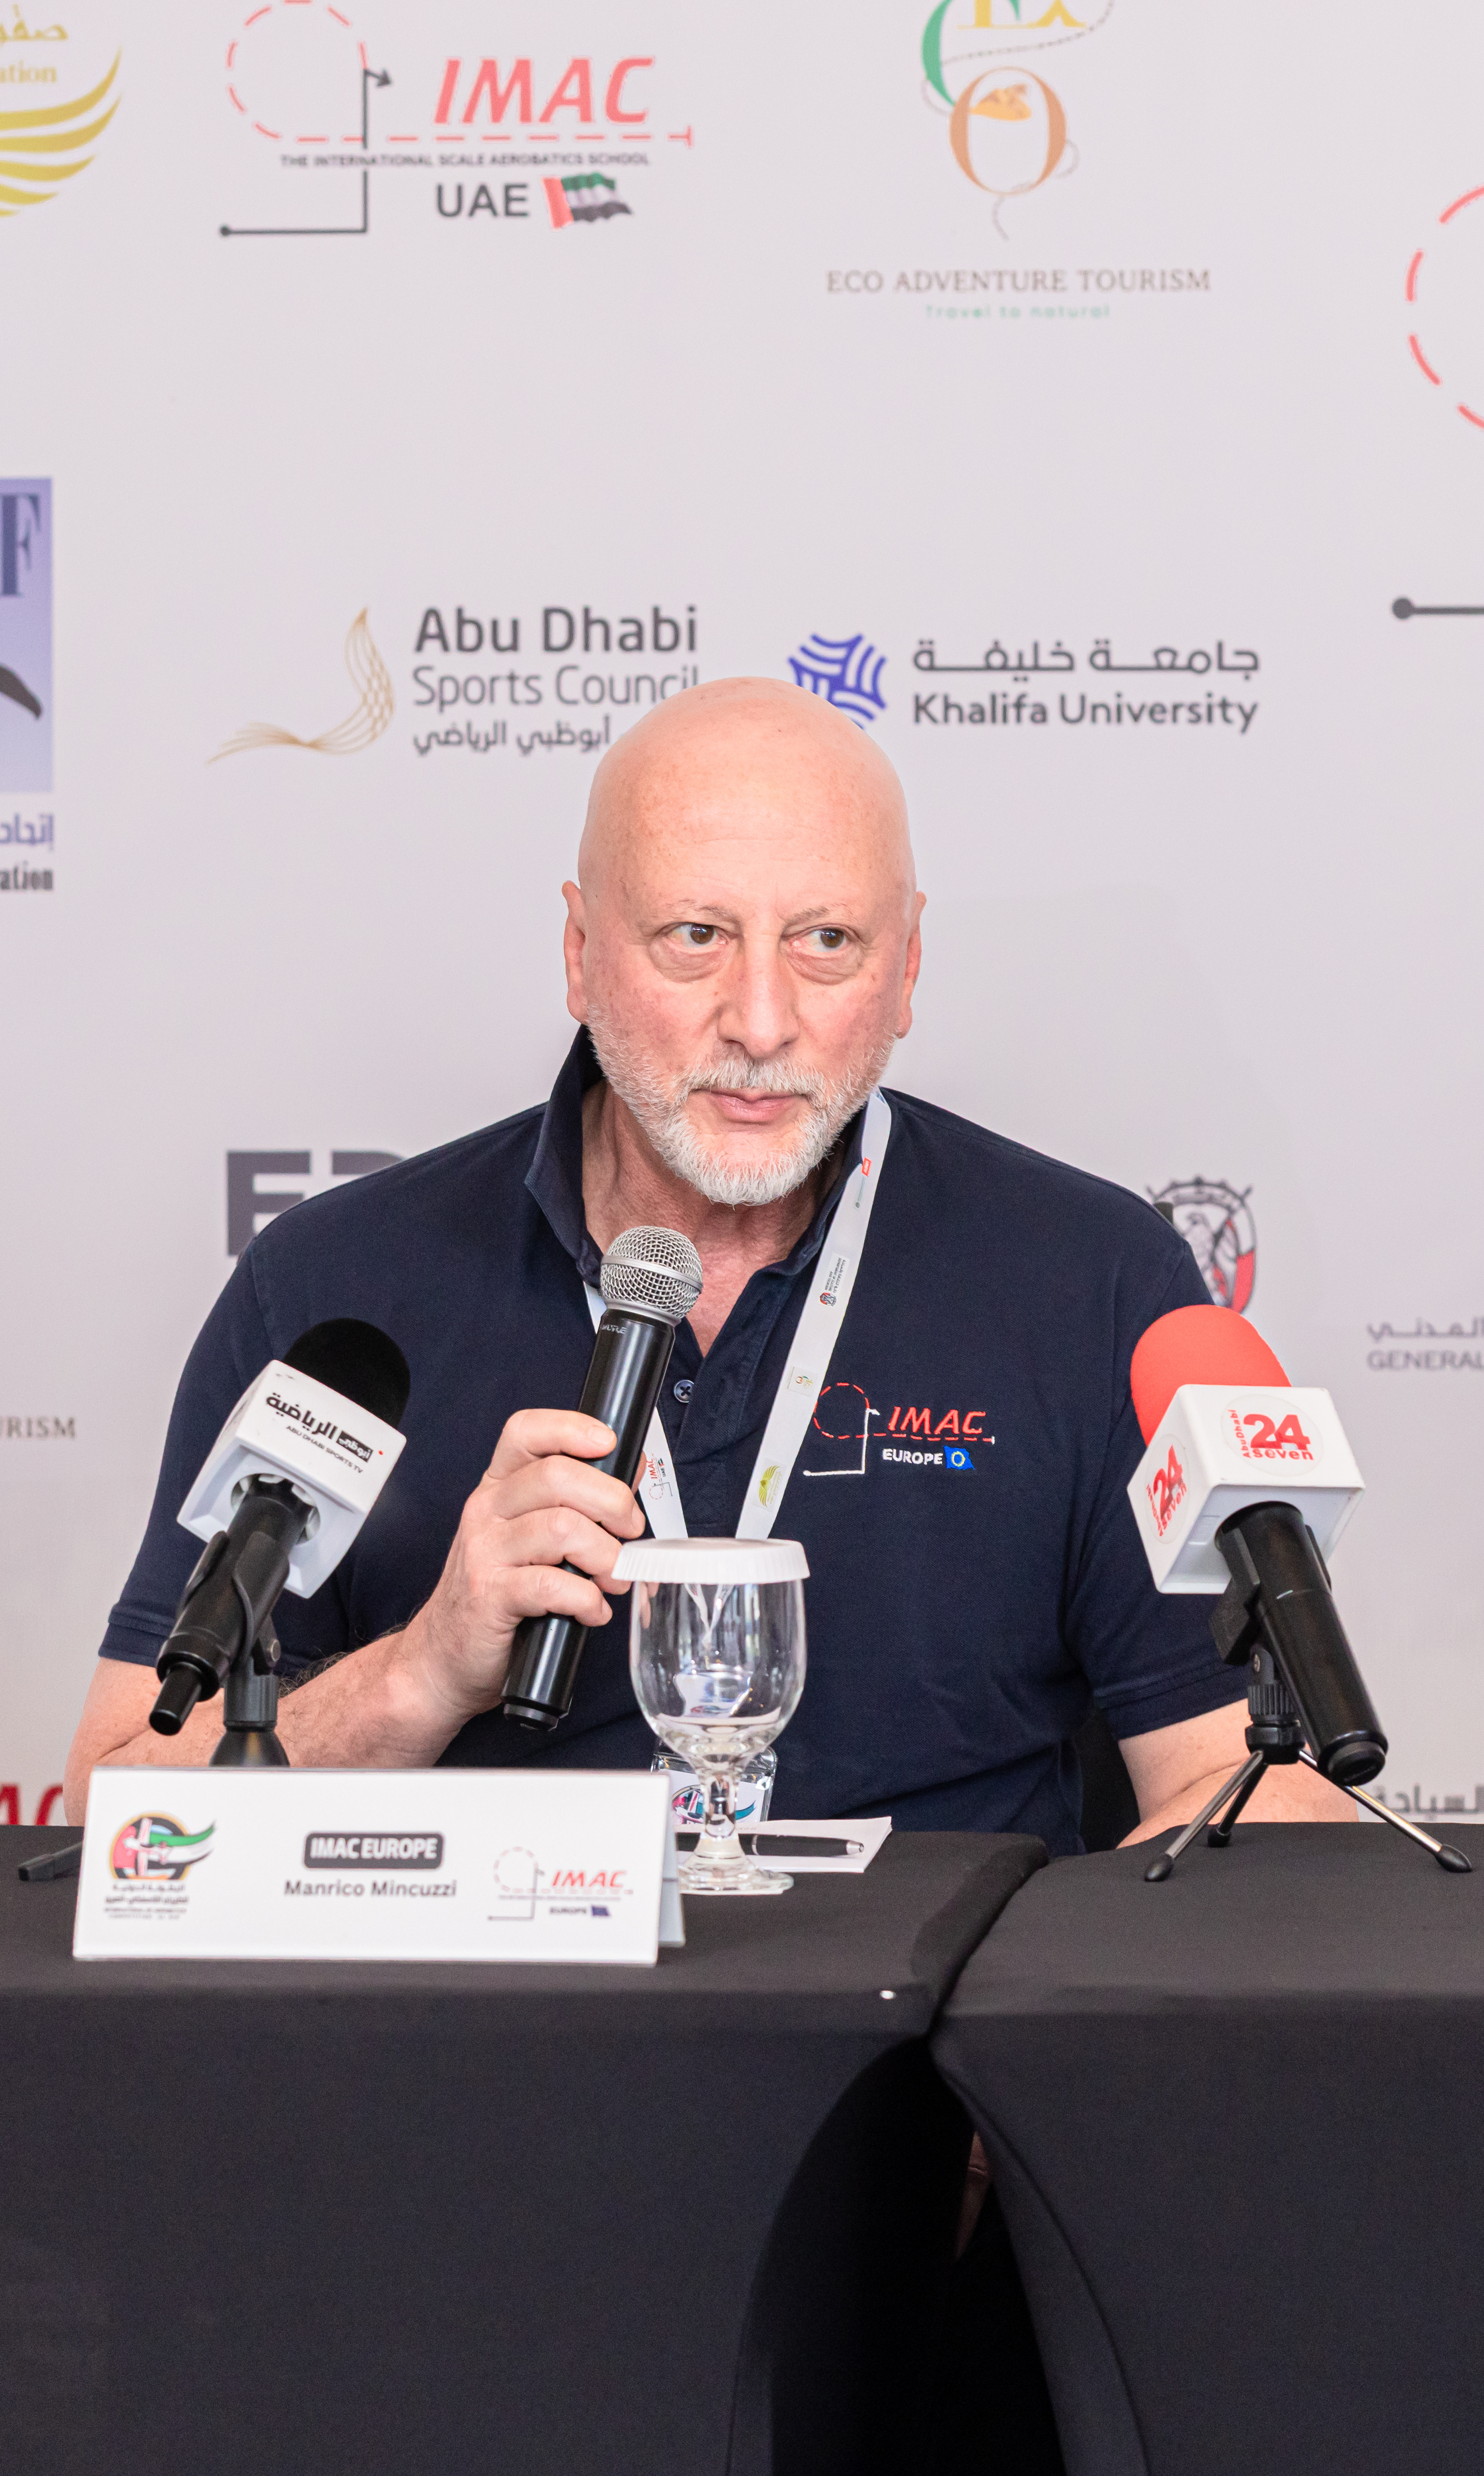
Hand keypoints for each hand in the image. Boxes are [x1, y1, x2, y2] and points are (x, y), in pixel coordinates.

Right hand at [394, 1409, 644, 1733]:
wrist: (445, 1655)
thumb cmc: (497, 1592)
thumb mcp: (529, 1537)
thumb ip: (574, 1504)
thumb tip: (632, 1471)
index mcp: (498, 1488)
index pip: (526, 1432)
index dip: (571, 1427)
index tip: (608, 1444)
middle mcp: (487, 1511)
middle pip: (558, 1475)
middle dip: (612, 1502)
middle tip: (629, 1532)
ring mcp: (485, 1552)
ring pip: (563, 1528)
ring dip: (606, 1556)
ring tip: (613, 1579)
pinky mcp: (490, 1596)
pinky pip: (553, 1586)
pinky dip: (588, 1600)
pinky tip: (592, 1610)